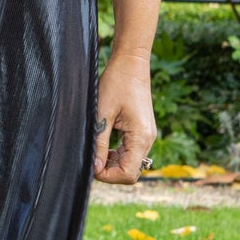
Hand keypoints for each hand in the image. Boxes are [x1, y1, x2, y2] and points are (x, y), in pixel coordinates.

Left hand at [92, 49, 156, 183]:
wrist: (131, 63)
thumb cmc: (116, 83)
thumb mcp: (102, 114)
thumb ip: (100, 143)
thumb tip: (95, 168)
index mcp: (141, 137)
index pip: (128, 173)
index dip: (108, 176)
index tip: (91, 166)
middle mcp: (148, 139)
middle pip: (130, 172)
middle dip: (110, 171)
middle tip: (92, 159)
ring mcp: (147, 135)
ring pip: (131, 163)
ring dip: (113, 163)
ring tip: (96, 150)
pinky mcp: (142, 131)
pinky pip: (131, 151)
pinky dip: (118, 154)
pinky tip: (104, 144)